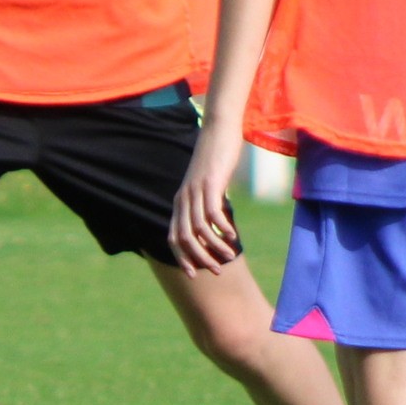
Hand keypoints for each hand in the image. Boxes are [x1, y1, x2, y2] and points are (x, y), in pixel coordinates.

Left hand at [170, 129, 247, 273]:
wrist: (219, 129)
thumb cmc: (216, 158)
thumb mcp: (208, 184)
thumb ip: (207, 203)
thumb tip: (215, 224)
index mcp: (180, 201)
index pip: (173, 237)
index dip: (181, 258)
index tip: (195, 274)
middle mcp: (184, 198)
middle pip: (184, 238)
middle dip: (199, 258)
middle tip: (217, 270)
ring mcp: (195, 190)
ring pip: (198, 228)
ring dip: (213, 246)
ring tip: (229, 255)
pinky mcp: (210, 182)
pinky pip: (212, 212)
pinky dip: (221, 227)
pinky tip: (232, 235)